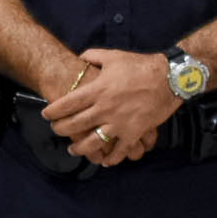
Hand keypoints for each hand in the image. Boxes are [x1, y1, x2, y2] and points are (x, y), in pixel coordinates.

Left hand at [43, 48, 177, 163]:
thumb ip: (93, 56)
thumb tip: (80, 57)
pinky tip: (104, 161)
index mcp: (97, 90)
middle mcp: (105, 108)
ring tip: (73, 149)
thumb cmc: (140, 65)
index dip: (53, 111)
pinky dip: (111, 158)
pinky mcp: (134, 132)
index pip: (67, 104)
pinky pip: (119, 150)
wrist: (170, 77)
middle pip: (75, 124)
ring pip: (93, 142)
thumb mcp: (113, 56)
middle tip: (56, 130)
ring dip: (80, 148)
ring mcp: (119, 122)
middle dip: (61, 129)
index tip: (46, 115)